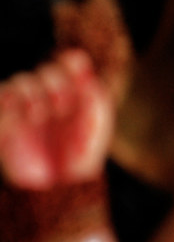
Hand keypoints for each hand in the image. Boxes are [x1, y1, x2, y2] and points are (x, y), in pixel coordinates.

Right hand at [0, 49, 112, 188]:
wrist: (60, 184)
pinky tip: (21, 117)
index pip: (70, 62)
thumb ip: (91, 91)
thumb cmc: (83, 152)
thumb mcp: (96, 121)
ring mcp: (25, 107)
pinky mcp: (5, 122)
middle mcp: (49, 95)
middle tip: (61, 108)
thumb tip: (78, 58)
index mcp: (75, 91)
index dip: (71, 66)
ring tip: (39, 116)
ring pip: (19, 83)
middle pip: (43, 72)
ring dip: (30, 95)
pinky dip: (7, 104)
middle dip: (53, 85)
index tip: (78, 79)